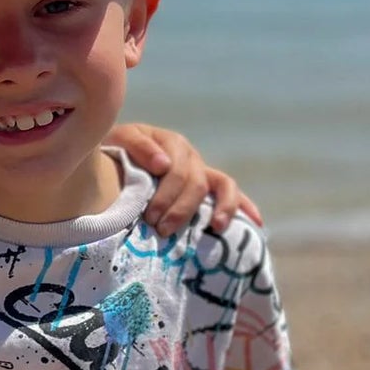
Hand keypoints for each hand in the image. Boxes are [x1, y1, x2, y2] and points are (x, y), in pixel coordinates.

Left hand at [107, 124, 261, 236]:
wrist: (114, 158)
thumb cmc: (115, 151)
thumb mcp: (119, 140)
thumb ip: (137, 147)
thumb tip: (164, 164)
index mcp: (171, 143)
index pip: (177, 169)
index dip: (166, 194)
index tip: (150, 216)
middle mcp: (191, 156)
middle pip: (196, 182)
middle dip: (180, 209)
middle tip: (161, 229)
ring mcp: (202, 170)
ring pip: (223, 185)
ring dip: (222, 207)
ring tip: (215, 227)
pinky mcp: (208, 187)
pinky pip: (232, 194)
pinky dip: (245, 206)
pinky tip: (256, 223)